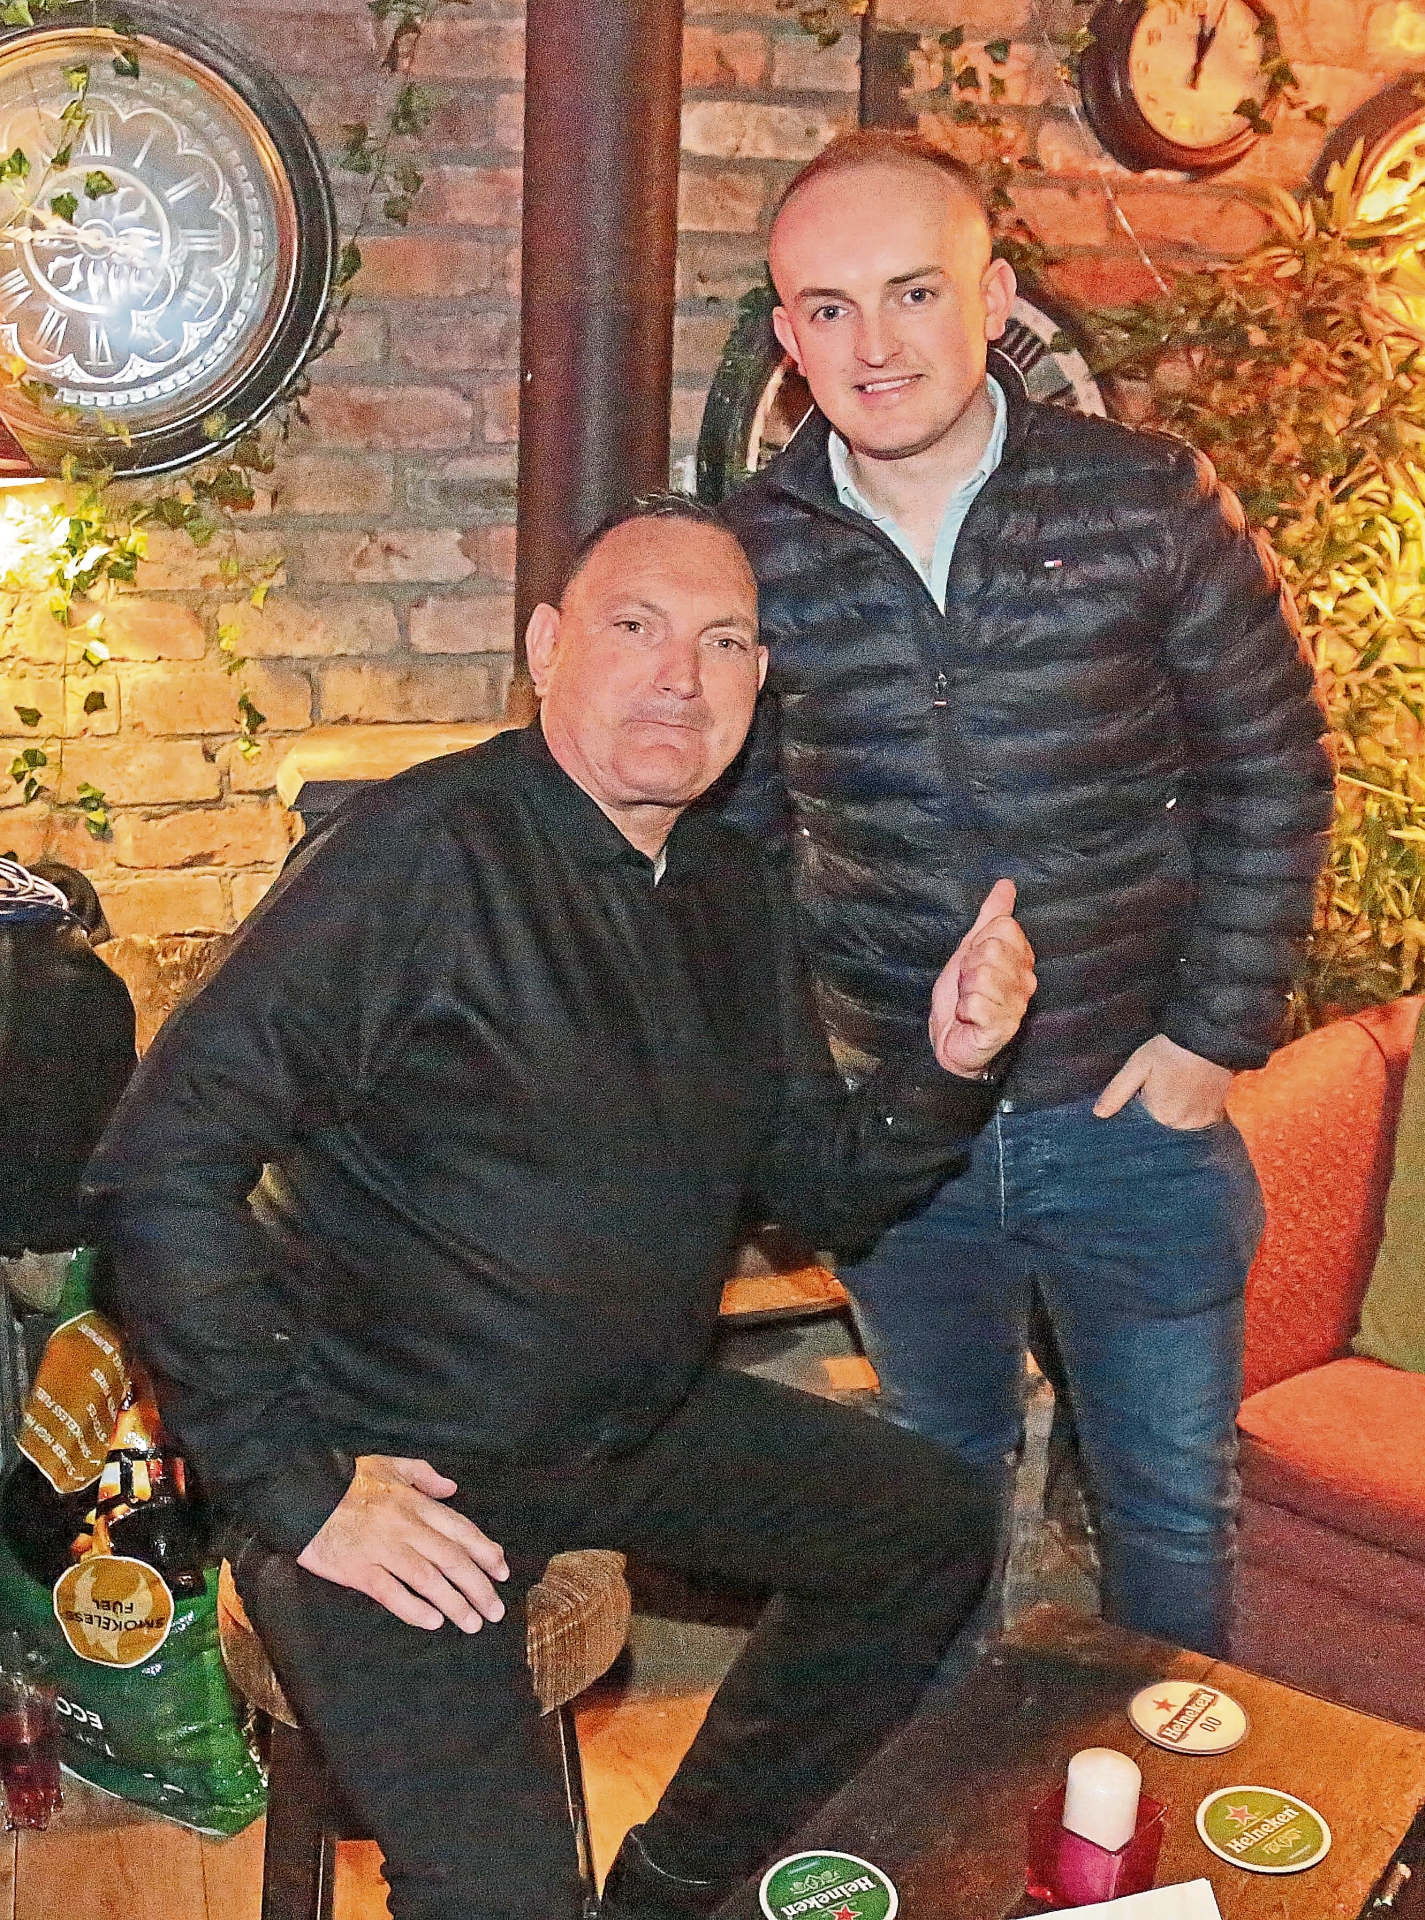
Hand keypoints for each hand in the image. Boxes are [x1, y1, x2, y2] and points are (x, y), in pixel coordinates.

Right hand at [296, 1454, 509, 1631]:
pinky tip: (433, 1621)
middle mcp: (405, 1526)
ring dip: (454, 1604)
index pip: (460, 1530)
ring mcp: (382, 1549)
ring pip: (428, 1579)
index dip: (485, 1552)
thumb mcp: (390, 1465)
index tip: (502, 1572)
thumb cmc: (347, 1481)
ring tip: (472, 1623)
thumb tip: (452, 1488)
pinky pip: (391, 1593)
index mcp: (415, 1503)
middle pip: (452, 1559)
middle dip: (479, 1587)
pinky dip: (414, 1609)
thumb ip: (424, 1475)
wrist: (301, 1494)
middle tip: (495, 1611)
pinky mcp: (358, 1570)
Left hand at [929, 878, 1036, 1078]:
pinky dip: (964, 1010)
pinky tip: (970, 1018)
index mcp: (1022, 958)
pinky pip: (976, 1003)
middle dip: (969, 966)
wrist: (950, 1039)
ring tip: (969, 1001)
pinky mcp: (1004, 1026)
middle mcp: (1026, 980)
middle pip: (992, 949)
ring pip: (982, 975)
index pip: (1003, 927)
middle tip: (968, 984)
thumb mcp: (970, 949)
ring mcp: (1017, 1004)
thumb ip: (990, 917)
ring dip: (965, 989)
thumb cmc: (961, 995)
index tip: (973, 962)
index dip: (978, 942)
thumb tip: (1006, 885)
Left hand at [1093, 1033, 1231, 1127]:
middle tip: (1173, 1077)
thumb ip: (1118, 1091)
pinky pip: (1203, 1118)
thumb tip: (1099, 1114)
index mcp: (1159, 1114)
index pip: (1147, 1115)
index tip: (1157, 1080)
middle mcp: (1181, 1123)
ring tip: (1187, 1081)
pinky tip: (1200, 1088)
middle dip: (1165, 1102)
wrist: (1211, 1040)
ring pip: (1184, 1119)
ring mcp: (1202, 1120)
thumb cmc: (1172, 1050)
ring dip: (1183, 1105)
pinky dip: (1200, 1107)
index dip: (1149, 1097)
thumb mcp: (1138, 1065)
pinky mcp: (1218, 1114)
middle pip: (1166, 1119)